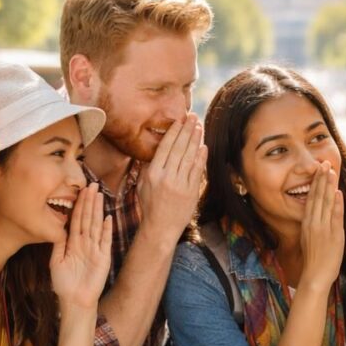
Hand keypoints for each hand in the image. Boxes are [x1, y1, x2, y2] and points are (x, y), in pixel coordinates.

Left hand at [50, 184, 113, 309]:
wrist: (74, 301)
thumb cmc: (64, 284)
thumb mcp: (56, 261)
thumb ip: (58, 244)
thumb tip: (59, 227)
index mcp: (73, 243)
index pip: (76, 220)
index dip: (78, 205)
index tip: (80, 191)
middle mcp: (85, 244)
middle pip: (87, 218)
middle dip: (89, 202)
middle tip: (92, 185)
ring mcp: (95, 250)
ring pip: (96, 225)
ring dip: (97, 210)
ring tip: (99, 195)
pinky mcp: (103, 258)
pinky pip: (105, 241)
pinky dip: (106, 230)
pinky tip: (108, 218)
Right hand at [137, 113, 204, 241]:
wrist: (160, 228)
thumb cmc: (149, 206)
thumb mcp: (141, 185)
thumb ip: (147, 167)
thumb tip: (155, 149)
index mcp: (153, 174)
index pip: (165, 147)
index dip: (174, 132)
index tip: (179, 120)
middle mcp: (166, 177)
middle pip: (179, 148)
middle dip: (187, 130)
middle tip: (192, 117)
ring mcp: (180, 185)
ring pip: (190, 157)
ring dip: (195, 140)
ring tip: (199, 127)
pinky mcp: (191, 192)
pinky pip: (197, 171)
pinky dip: (201, 157)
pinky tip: (203, 146)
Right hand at [299, 161, 343, 289]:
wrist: (315, 276)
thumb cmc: (315, 259)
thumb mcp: (311, 238)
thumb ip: (316, 223)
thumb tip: (322, 210)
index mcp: (307, 223)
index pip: (312, 198)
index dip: (316, 182)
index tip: (319, 169)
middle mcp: (313, 223)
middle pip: (317, 196)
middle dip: (321, 179)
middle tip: (324, 162)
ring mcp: (322, 228)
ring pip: (325, 203)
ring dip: (328, 186)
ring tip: (330, 171)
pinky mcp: (332, 236)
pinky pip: (334, 216)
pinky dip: (336, 204)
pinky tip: (337, 192)